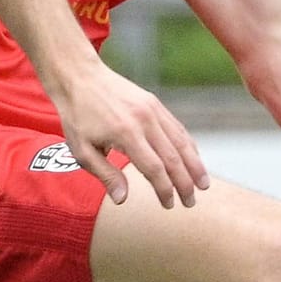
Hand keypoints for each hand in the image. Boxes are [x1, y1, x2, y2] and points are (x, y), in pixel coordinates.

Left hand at [45, 59, 208, 208]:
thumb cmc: (78, 116)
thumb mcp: (82, 150)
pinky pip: (176, 127)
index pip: (154, 168)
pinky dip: (188, 145)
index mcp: (126, 134)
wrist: (80, 76)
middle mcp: (144, 120)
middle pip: (173, 157)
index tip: (169, 205)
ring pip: (181, 141)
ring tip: (203, 184)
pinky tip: (193, 159)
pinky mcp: (154, 103)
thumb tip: (123, 200)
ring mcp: (152, 109)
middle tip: (190, 202)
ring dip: (194, 164)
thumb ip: (105, 175)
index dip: (165, 190)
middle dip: (185, 183)